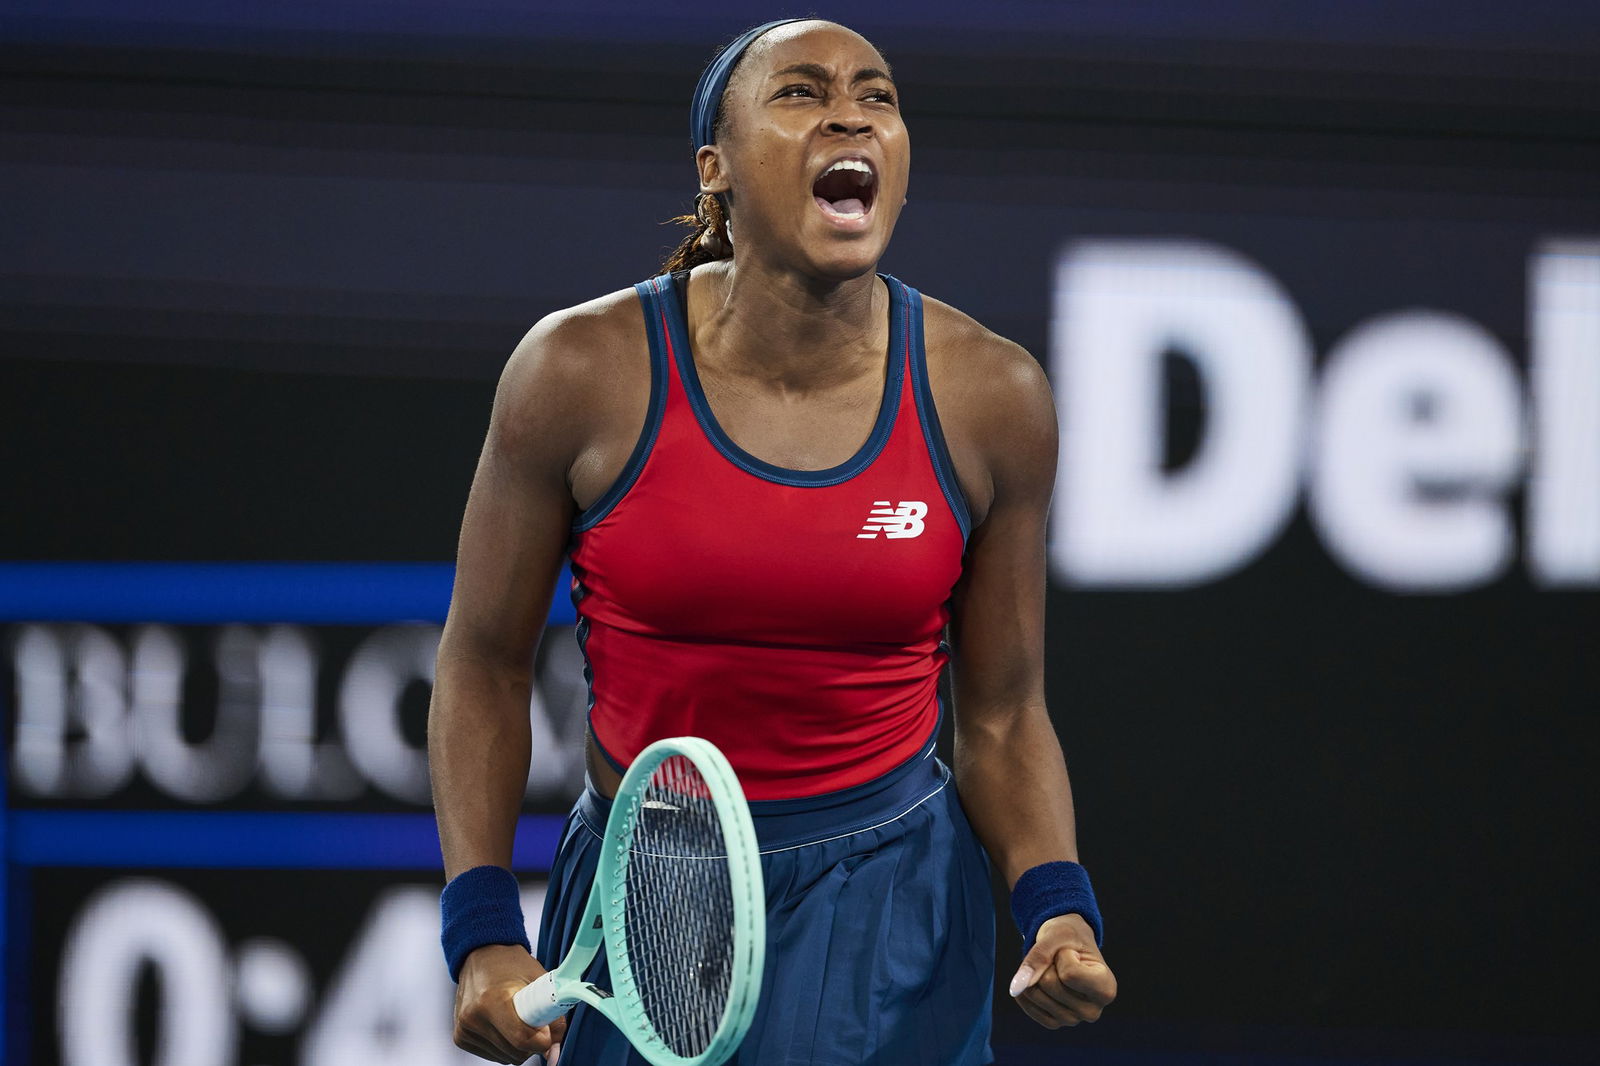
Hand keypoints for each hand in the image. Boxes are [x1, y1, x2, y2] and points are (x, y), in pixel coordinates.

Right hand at [453, 944, 568, 1063]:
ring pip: (506, 1058)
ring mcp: (464, 1029)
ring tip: (517, 1019)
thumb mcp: (538, 980)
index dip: (542, 1040)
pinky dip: (505, 1046)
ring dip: (519, 1046)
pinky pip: (494, 1056)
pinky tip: (504, 1025)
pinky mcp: (461, 1037)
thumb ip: (553, 1014)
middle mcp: (474, 1017)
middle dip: (532, 1042)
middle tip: (534, 1019)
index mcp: (492, 1000)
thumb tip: (554, 1047)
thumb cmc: (510, 964)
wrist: (481, 954)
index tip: (548, 1031)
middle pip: (515, 1052)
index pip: (522, 1039)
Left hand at [1007, 913, 1116, 1028]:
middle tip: (1060, 960)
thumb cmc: (1068, 937)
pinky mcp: (1055, 1022)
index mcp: (1106, 988)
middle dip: (1047, 964)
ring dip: (1036, 975)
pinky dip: (1026, 989)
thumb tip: (1016, 987)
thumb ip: (1038, 957)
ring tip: (1053, 970)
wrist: (1067, 945)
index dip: (1063, 955)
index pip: (1070, 974)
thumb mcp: (1056, 935)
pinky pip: (1029, 1007)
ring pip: (1035, 994)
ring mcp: (1074, 1019)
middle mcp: (1093, 1010)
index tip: (1073, 952)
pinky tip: (1036, 979)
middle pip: (1049, 984)